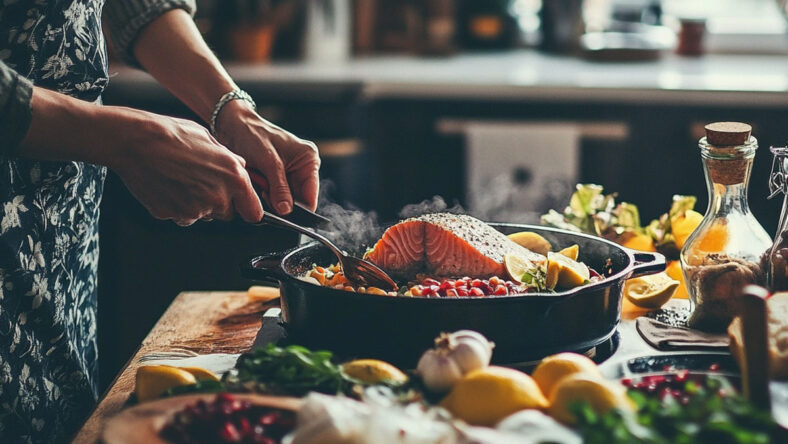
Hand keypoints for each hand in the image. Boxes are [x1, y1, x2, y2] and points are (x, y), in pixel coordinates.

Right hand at [111, 110, 263, 225]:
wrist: (135, 141)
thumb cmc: (171, 135)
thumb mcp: (210, 140)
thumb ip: (230, 160)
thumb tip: (241, 168)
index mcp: (233, 178)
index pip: (254, 212)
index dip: (248, 209)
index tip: (244, 207)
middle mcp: (217, 197)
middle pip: (227, 215)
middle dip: (220, 204)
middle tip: (203, 183)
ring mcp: (194, 210)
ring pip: (203, 215)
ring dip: (197, 204)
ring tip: (181, 178)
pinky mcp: (172, 215)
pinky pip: (181, 216)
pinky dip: (177, 205)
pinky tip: (169, 185)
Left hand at [215, 101, 320, 213]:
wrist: (231, 125)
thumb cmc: (252, 134)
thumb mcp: (269, 162)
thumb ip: (280, 188)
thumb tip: (286, 211)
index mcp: (308, 160)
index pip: (310, 195)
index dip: (299, 209)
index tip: (283, 215)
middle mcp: (302, 168)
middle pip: (297, 200)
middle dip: (281, 202)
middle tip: (265, 193)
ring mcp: (288, 174)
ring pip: (283, 200)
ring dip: (270, 199)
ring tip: (259, 185)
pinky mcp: (274, 178)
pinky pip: (273, 196)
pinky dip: (264, 195)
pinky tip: (256, 185)